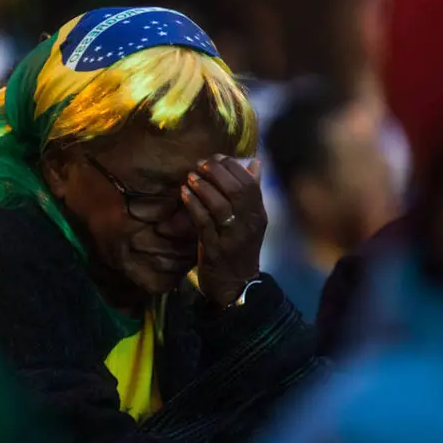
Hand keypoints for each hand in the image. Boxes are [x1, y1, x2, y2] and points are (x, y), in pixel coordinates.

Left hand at [181, 155, 267, 306]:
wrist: (235, 284)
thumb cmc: (238, 247)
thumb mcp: (249, 219)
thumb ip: (250, 192)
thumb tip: (254, 162)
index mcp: (258, 214)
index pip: (249, 183)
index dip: (231, 166)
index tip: (215, 158)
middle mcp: (249, 224)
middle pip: (237, 191)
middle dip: (217, 173)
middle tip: (200, 164)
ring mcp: (233, 237)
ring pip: (220, 205)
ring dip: (203, 187)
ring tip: (190, 177)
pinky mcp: (216, 249)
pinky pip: (204, 222)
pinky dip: (193, 205)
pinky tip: (184, 194)